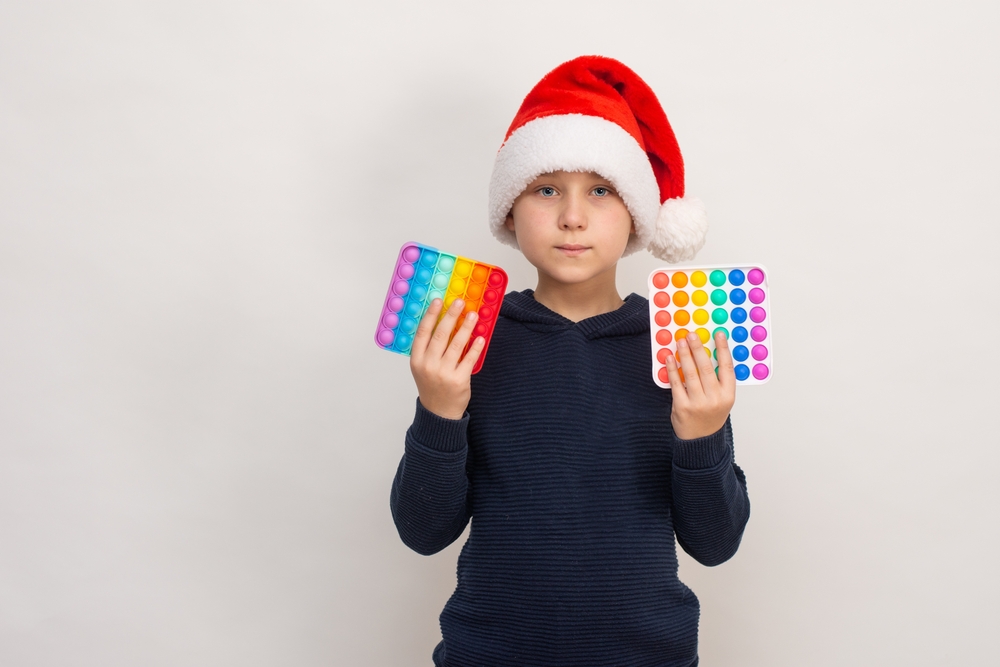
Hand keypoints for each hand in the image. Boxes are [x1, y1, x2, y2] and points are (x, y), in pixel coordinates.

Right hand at [409, 298, 485, 419]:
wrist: (439, 413)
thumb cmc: (431, 386)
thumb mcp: (422, 367)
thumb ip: (428, 348)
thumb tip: (444, 322)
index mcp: (416, 359)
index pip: (423, 332)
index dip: (431, 315)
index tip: (438, 301)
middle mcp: (428, 365)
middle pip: (440, 335)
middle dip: (451, 316)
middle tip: (460, 302)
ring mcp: (443, 373)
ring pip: (456, 344)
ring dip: (466, 327)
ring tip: (473, 315)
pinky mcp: (459, 380)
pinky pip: (469, 359)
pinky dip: (475, 347)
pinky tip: (480, 337)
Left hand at [665, 331, 735, 439]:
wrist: (700, 441)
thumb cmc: (711, 416)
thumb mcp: (722, 400)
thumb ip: (717, 380)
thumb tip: (706, 353)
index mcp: (728, 395)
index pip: (727, 367)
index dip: (723, 349)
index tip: (719, 334)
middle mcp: (714, 398)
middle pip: (706, 367)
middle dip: (698, 348)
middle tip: (692, 334)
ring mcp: (698, 403)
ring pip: (690, 373)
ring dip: (684, 354)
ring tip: (680, 342)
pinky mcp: (682, 407)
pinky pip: (676, 383)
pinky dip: (672, 369)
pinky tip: (670, 358)